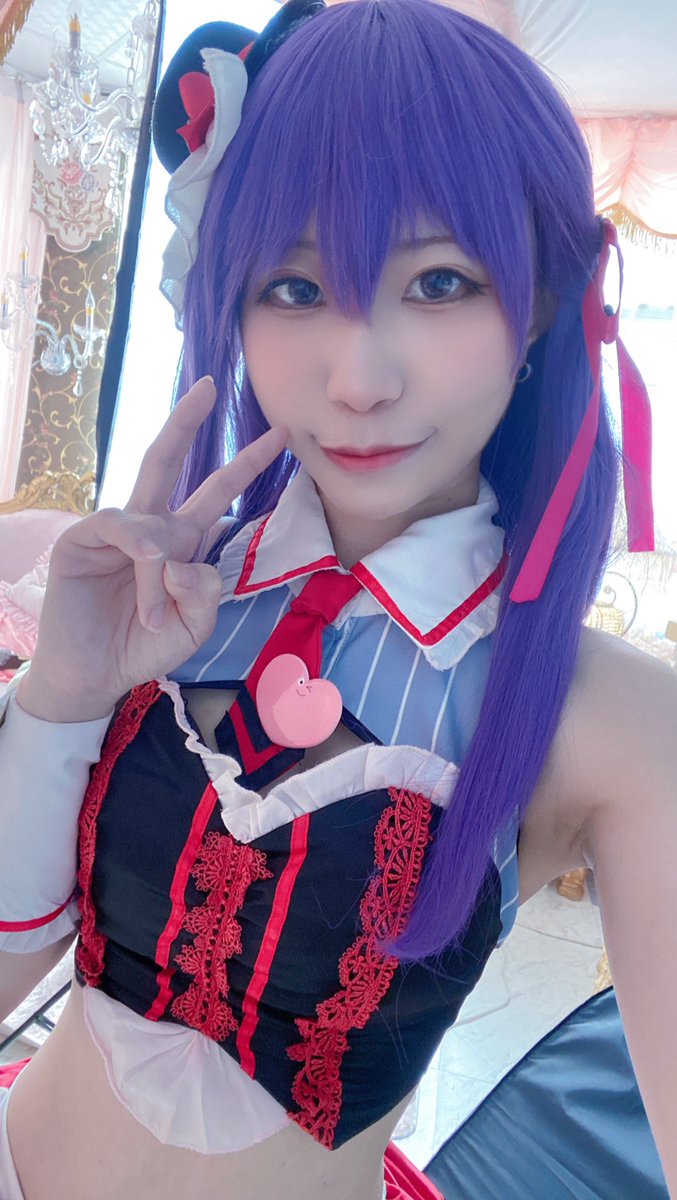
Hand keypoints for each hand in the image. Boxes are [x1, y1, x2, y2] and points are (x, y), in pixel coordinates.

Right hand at [18, 377, 287, 719]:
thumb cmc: (144, 646)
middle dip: (187, 422)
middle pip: (169, 461)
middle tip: (210, 386)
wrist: (95, 676)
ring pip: (151, 517)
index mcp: (182, 541)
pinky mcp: (81, 541)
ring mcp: (114, 532)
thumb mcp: (193, 627)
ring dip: (160, 564)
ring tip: (153, 611)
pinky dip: (137, 549)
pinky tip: (144, 573)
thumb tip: (184, 558)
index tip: (282, 436)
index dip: (247, 464)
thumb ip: (205, 594)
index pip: (217, 492)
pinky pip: (119, 526)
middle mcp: (150, 527)